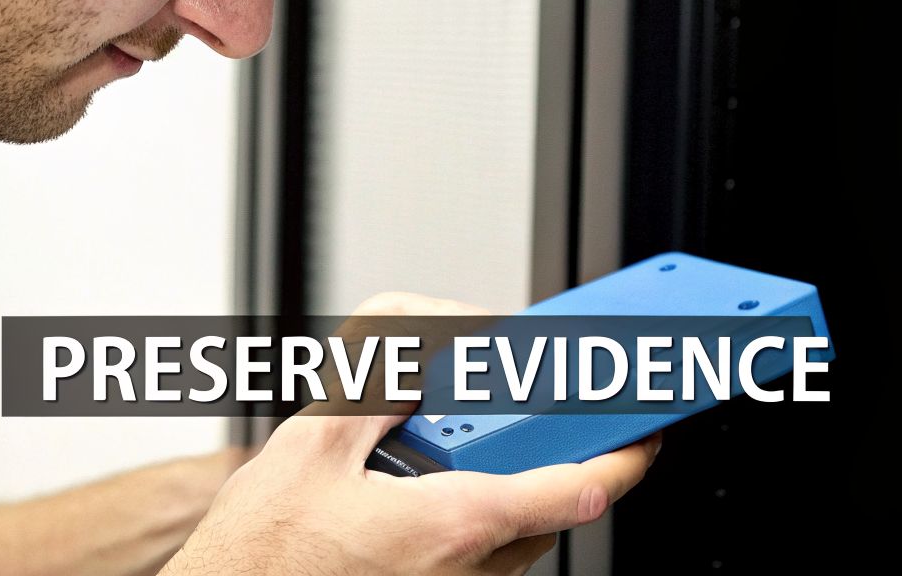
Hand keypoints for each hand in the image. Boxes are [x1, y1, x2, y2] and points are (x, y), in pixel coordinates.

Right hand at [160, 292, 662, 575]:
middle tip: (529, 420)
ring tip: (441, 457)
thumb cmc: (258, 558)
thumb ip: (382, 382)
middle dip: (548, 461)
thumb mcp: (312, 442)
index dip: (624, 455)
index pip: (578, 488)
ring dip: (502, 495)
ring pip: (512, 542)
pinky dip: (468, 526)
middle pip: (550, 513)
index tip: (644, 430)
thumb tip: (429, 348)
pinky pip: (477, 567)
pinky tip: (410, 502)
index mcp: (453, 525)